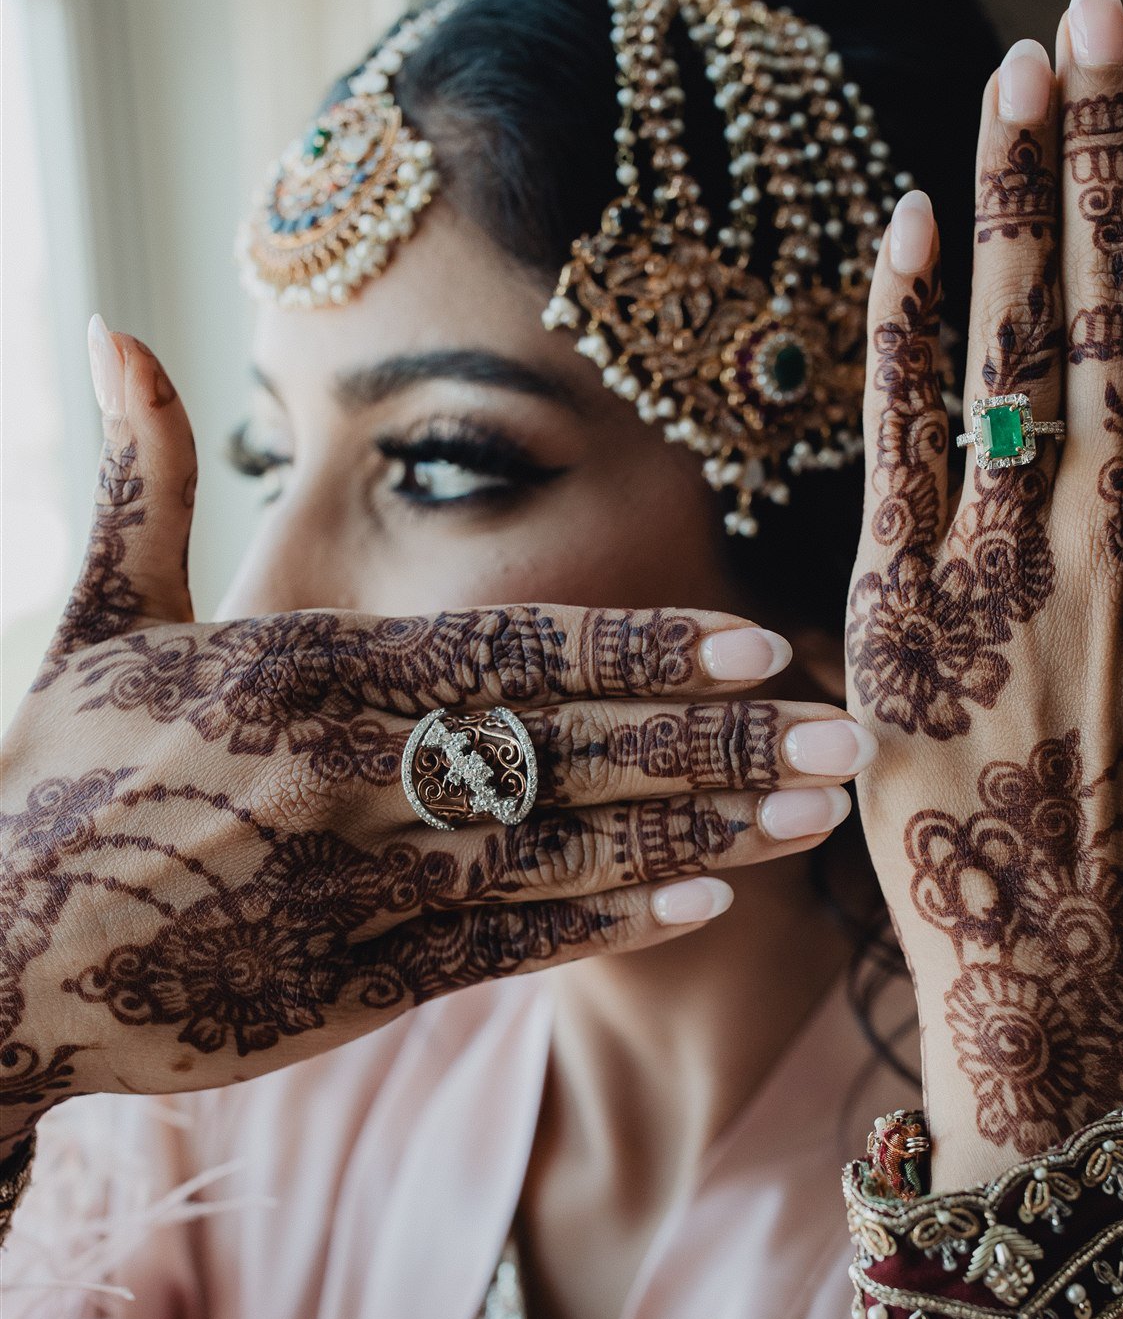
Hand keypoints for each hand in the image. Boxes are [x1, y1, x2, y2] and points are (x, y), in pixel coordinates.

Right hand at [0, 330, 868, 1152]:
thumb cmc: (46, 787)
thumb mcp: (92, 623)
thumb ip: (139, 483)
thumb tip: (117, 327)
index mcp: (293, 674)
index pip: (501, 649)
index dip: (636, 646)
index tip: (749, 639)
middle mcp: (342, 778)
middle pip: (565, 751)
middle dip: (715, 739)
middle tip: (846, 730)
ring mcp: (355, 892)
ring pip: (561, 854)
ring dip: (699, 833)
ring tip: (811, 816)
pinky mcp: (350, 990)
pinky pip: (505, 952)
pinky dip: (606, 926)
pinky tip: (706, 901)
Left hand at [847, 0, 1122, 1187]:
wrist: (1064, 965)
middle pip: (1114, 288)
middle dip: (1109, 136)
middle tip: (1100, 11)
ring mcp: (1006, 550)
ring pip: (1012, 330)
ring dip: (1017, 188)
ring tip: (1024, 67)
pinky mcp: (899, 597)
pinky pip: (898, 429)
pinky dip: (902, 322)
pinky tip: (905, 224)